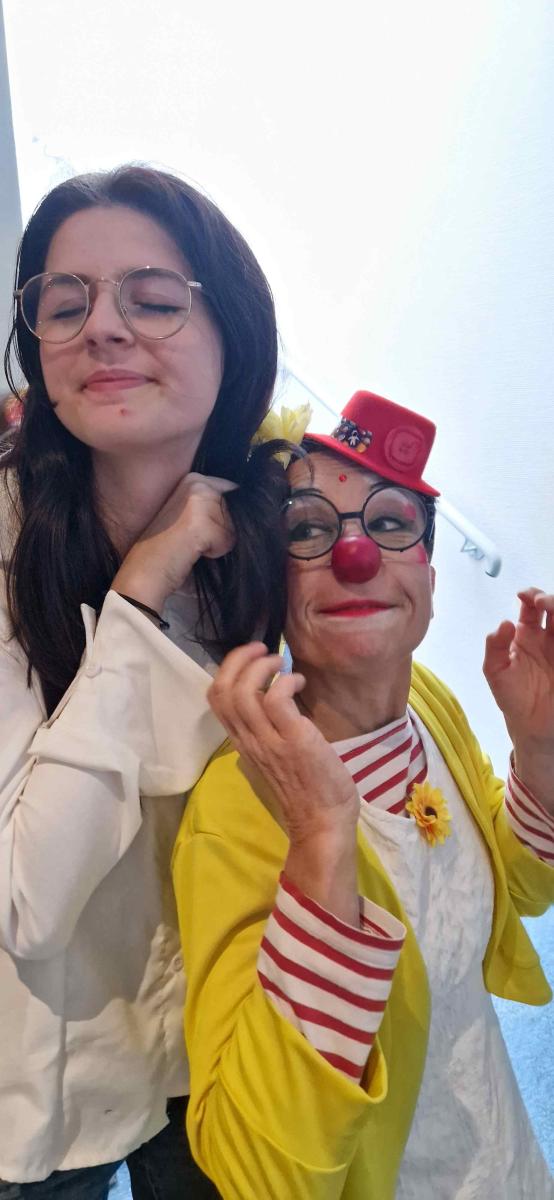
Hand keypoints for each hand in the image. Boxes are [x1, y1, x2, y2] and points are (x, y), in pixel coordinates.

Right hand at [112, 473, 236, 611]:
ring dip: (220, 542)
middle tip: (194, 539)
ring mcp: (199, 500)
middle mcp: (197, 482)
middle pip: (236, 510)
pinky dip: (215, 553)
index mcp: (194, 478)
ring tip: (192, 545)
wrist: (144, 570)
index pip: (234, 492)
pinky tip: (192, 552)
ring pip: (234, 526)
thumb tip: (250, 511)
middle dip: (223, 529)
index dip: (228, 516)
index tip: (205, 529)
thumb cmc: (169, 546)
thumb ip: (216, 506)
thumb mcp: (192, 515)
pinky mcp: (202, 523)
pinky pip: (228, 542)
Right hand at [208, 643, 360, 923]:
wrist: (322, 822)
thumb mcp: (274, 755)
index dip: (228, 670)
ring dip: (261, 667)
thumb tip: (270, 698)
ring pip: (243, 692)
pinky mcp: (293, 740)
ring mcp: (269, 741)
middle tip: (263, 650)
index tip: (250, 658)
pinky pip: (276, 698)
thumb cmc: (305, 789)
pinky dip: (285, 681)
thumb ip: (266, 731)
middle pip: (222, 690)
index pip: (216, 699)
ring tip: (280, 664)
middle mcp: (249, 740)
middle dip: (238, 659)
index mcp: (243, 742)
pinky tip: (300, 683)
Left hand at [483, 589, 553, 810]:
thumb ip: (494, 647)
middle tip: (543, 603)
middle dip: (550, 599)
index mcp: (527, 634)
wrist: (532, 727)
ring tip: (552, 610)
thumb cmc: (513, 698)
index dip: (531, 595)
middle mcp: (548, 637)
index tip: (525, 596)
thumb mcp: (495, 672)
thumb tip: (504, 623)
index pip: (532, 605)